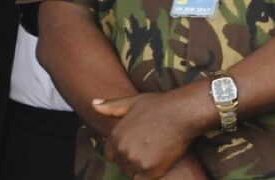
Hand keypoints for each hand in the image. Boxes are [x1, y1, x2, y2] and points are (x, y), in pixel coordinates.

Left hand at [92, 88, 209, 178]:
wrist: (181, 112)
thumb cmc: (160, 105)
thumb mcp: (132, 102)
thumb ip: (112, 106)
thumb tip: (93, 104)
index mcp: (115, 135)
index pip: (111, 155)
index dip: (123, 153)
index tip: (138, 147)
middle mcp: (122, 148)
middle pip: (122, 165)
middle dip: (133, 161)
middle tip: (150, 151)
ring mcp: (135, 160)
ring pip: (132, 173)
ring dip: (141, 169)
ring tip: (155, 156)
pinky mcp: (149, 170)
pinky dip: (149, 176)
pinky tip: (158, 166)